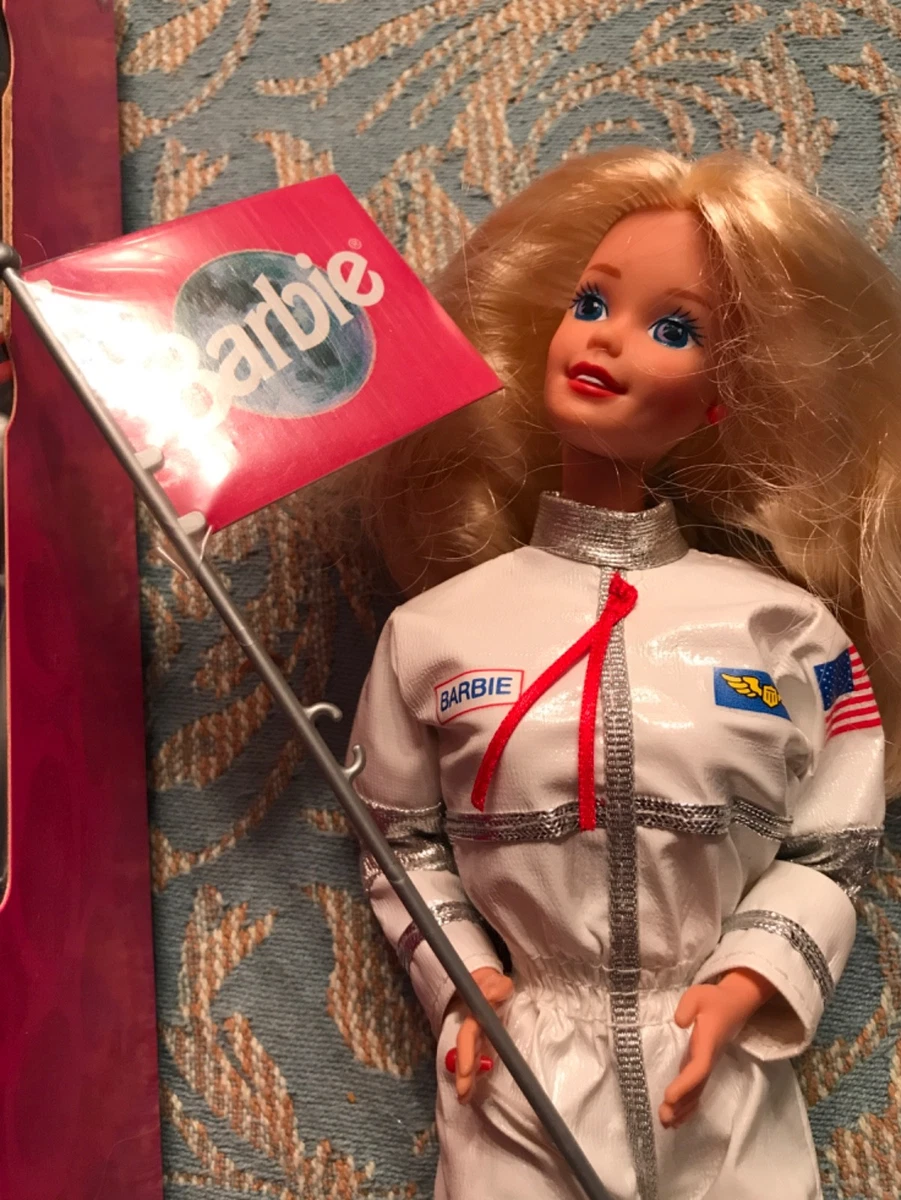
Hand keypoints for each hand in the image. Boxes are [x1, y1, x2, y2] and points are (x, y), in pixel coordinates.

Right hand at [451, 966, 513, 1102]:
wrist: (486, 985)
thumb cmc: (495, 985)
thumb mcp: (499, 983)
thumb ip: (498, 987)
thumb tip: (492, 994)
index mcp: (475, 1016)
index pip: (468, 1036)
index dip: (466, 1053)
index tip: (466, 1070)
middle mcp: (472, 1029)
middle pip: (465, 1053)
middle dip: (463, 1074)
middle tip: (462, 1095)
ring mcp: (475, 1038)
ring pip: (468, 1059)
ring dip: (466, 1079)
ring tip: (464, 1098)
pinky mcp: (480, 1044)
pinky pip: (475, 1061)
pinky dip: (472, 1076)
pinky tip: (471, 1091)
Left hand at [659, 968, 774, 1128]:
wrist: (735, 1004)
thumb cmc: (713, 999)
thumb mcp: (697, 994)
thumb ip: (687, 1006)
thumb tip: (679, 1023)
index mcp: (707, 1043)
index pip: (698, 1068)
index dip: (684, 1084)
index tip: (669, 1097)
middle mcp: (709, 1058)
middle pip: (697, 1086)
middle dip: (681, 1104)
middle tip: (663, 1119)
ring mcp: (708, 1064)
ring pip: (698, 1091)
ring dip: (684, 1109)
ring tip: (666, 1123)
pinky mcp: (704, 1064)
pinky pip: (697, 1089)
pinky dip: (689, 1104)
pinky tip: (678, 1117)